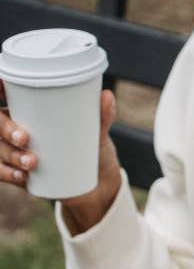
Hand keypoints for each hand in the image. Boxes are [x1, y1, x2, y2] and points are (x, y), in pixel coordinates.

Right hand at [0, 83, 122, 233]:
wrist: (98, 183)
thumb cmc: (92, 147)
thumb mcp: (97, 132)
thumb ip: (102, 115)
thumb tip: (107, 96)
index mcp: (27, 108)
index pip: (4, 92)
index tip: (2, 86)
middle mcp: (14, 126)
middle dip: (4, 128)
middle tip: (24, 139)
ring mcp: (13, 149)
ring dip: (10, 155)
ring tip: (32, 163)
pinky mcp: (17, 171)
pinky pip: (1, 171)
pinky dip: (8, 174)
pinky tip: (22, 176)